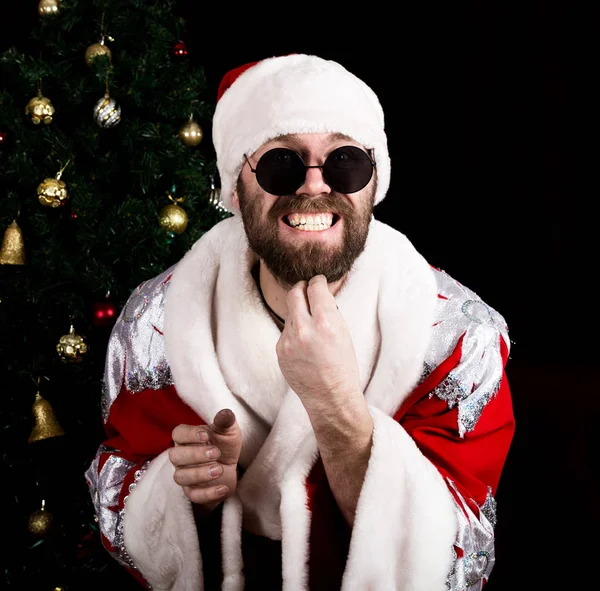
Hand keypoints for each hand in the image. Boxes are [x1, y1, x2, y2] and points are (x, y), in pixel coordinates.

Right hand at [169, 409, 241, 508]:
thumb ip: (225, 422)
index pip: (178, 433)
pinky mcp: (193, 492)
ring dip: (199, 474)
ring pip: (180, 477)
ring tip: (219, 469)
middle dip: (195, 455)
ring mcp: (185, 475)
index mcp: (186, 438)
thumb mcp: (228, 431)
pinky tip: (224, 487)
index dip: (190, 435)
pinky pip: (194, 496)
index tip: (207, 435)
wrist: (230, 466)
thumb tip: (226, 412)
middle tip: (216, 453)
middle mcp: (181, 457)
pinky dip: (208, 494)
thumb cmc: (224, 444)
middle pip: (175, 456)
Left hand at [275, 275, 361, 410]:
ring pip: (290, 313)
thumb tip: (319, 294)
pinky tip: (305, 344)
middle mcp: (304, 329)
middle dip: (301, 287)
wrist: (330, 397)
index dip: (318, 281)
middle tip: (306, 288)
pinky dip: (294, 331)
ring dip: (299, 312)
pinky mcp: (280, 350)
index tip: (318, 281)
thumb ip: (329, 311)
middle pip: (294, 293)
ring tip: (310, 323)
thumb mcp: (343, 333)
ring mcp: (288, 340)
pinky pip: (286, 331)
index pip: (315, 288)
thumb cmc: (343, 366)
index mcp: (325, 323)